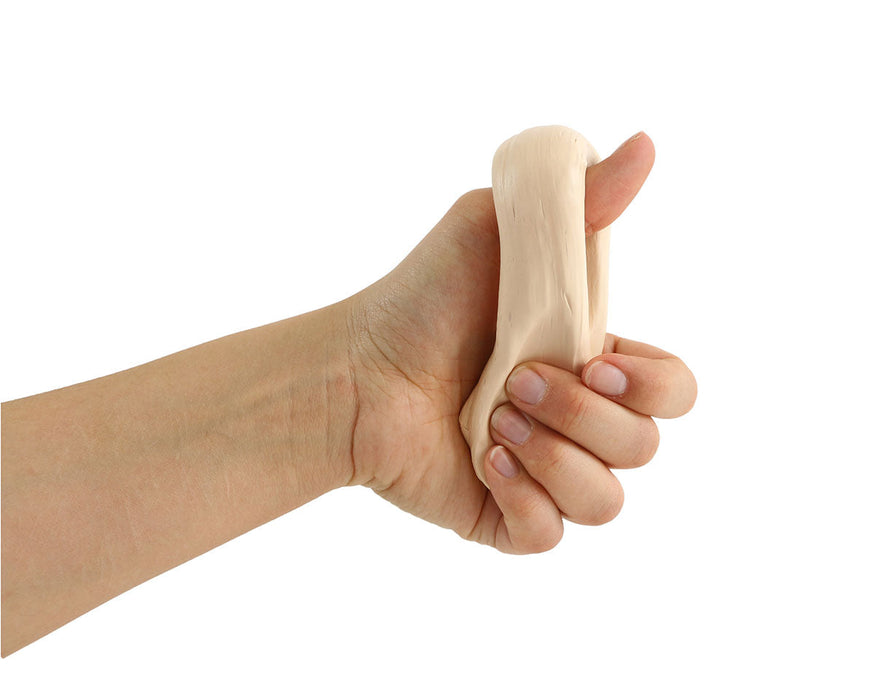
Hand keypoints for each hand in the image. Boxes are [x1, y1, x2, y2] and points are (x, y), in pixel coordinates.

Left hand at [344, 133, 695, 552]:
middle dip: (585, 414)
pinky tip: (480, 461)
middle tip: (516, 380)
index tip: (596, 355)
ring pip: (608, 500)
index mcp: (590, 362)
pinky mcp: (506, 517)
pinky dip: (522, 499)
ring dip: (553, 456)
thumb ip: (579, 200)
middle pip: (645, 447)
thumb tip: (643, 145)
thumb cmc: (422, 298)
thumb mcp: (498, 232)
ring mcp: (544, 474)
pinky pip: (553, 535)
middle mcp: (576, 422)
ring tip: (491, 423)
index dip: (653, 384)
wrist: (356, 368)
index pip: (674, 391)